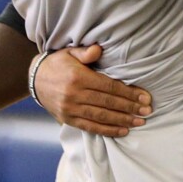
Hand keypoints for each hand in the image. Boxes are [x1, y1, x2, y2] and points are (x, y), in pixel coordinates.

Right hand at [34, 44, 151, 136]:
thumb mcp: (70, 52)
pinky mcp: (68, 119)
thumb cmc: (58, 64)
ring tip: (139, 122)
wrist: (35, 79)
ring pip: (101, 117)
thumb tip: (99, 50)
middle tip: (147, 111)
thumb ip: (85, 52)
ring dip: (122, 121)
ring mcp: (70, 109)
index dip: (128, 93)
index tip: (144, 97)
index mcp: (78, 77)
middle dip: (130, 108)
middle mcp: (74, 95)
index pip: (109, 87)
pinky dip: (107, 130)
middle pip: (108, 103)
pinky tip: (122, 131)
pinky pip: (90, 127)